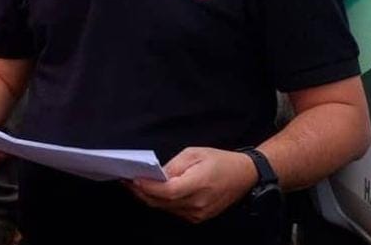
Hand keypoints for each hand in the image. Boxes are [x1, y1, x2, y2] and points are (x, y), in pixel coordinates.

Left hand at [127, 147, 257, 223]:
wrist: (244, 176)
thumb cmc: (219, 160)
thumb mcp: (194, 154)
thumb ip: (173, 166)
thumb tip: (156, 175)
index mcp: (199, 185)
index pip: (167, 191)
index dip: (148, 187)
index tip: (132, 179)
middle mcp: (198, 204)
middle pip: (162, 202)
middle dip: (142, 192)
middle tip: (126, 181)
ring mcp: (198, 214)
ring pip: (166, 208)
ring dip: (149, 198)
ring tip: (135, 185)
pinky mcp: (198, 217)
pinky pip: (174, 211)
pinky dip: (161, 202)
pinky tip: (153, 192)